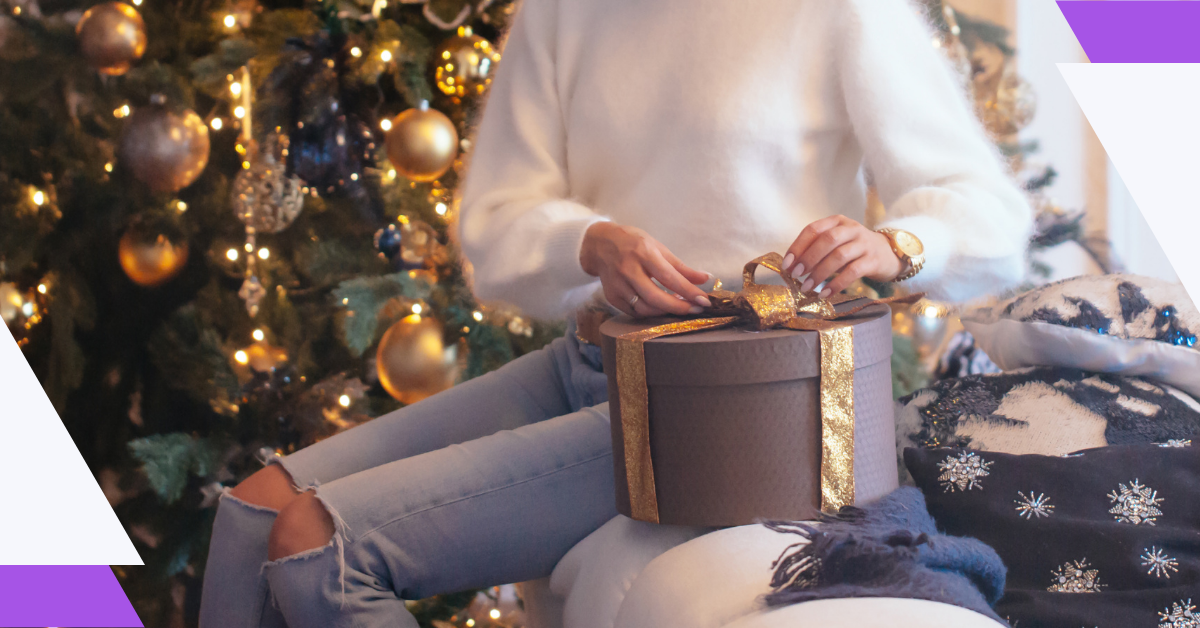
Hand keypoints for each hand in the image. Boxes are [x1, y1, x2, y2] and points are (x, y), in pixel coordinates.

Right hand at [580, 222, 711, 316]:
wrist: (599, 245)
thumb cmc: (632, 243)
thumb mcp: (658, 248)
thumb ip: (681, 267)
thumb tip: (706, 278)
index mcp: (643, 253)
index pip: (669, 277)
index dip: (688, 291)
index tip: (704, 301)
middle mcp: (628, 270)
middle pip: (655, 297)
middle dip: (678, 307)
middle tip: (695, 310)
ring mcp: (618, 285)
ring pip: (645, 309)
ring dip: (665, 312)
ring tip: (678, 307)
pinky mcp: (612, 297)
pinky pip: (634, 312)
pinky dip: (650, 313)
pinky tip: (660, 308)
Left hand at [781, 216, 902, 296]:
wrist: (889, 254)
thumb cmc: (855, 249)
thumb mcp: (837, 242)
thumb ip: (818, 248)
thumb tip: (792, 266)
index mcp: (837, 222)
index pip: (813, 229)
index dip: (798, 246)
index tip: (787, 264)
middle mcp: (851, 229)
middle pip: (827, 240)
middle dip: (808, 258)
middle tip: (796, 275)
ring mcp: (864, 244)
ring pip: (839, 256)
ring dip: (820, 273)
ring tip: (807, 287)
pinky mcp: (873, 260)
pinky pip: (852, 272)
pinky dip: (836, 284)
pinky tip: (825, 293)